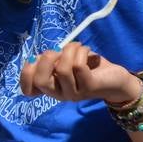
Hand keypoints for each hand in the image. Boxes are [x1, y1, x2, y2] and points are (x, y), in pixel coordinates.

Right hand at [20, 43, 136, 103]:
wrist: (115, 79)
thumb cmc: (88, 67)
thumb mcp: (65, 61)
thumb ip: (51, 60)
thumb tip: (38, 56)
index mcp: (51, 87)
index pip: (29, 89)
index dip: (26, 73)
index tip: (35, 58)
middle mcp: (59, 94)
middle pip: (41, 80)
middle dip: (47, 59)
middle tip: (58, 51)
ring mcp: (73, 93)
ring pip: (62, 68)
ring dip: (70, 50)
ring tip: (78, 47)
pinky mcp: (88, 87)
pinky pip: (78, 66)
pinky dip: (82, 52)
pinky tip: (88, 51)